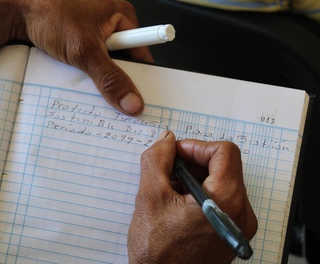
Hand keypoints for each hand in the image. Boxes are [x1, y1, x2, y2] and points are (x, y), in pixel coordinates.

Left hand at [0, 0, 152, 115]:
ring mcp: (91, 35)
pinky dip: (83, 77)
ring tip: (93, 97)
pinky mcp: (75, 43)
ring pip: (102, 67)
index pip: (142, 54)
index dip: (142, 79)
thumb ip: (109, 78)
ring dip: (97, 82)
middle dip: (116, 83)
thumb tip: (132, 103)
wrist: (13, 7)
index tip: (140, 103)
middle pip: (122, 63)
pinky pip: (86, 65)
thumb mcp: (84, 50)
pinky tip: (78, 87)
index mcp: (122, 17)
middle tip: (116, 107)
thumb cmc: (50, 13)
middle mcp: (110, 25)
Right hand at [128, 130, 256, 263]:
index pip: (224, 151)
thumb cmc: (159, 252)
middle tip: (166, 171)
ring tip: (167, 189)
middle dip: (191, 162)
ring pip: (220, 181)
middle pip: (223, 166)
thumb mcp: (150, 197)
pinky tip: (175, 203)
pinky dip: (198, 193)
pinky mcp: (231, 231)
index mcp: (227, 200)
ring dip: (193, 177)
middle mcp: (241, 212)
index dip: (196, 146)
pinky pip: (220, 199)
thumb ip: (156, 160)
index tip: (174, 154)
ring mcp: (238, 224)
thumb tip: (166, 139)